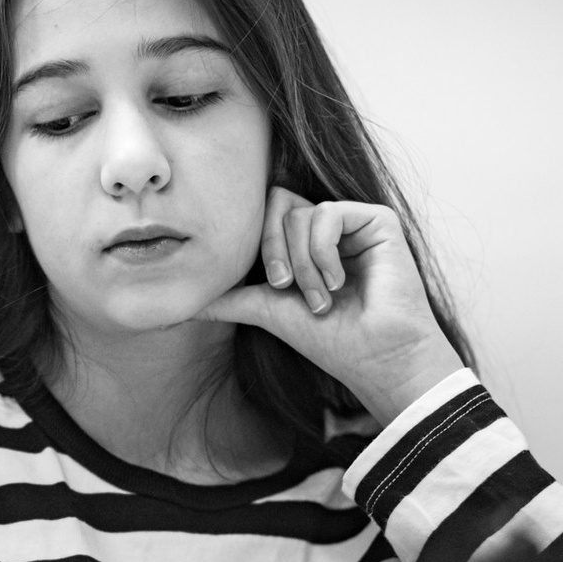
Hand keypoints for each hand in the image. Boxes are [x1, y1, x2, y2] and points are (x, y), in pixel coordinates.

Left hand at [196, 187, 463, 426]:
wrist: (378, 359)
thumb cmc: (333, 342)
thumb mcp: (270, 313)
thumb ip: (232, 299)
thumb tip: (184, 305)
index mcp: (303, 246)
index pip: (264, 215)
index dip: (259, 246)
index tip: (274, 287)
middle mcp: (327, 230)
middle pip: (276, 203)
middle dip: (273, 249)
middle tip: (286, 288)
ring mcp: (352, 223)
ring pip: (298, 212)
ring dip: (302, 263)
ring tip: (322, 299)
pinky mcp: (376, 220)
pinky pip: (328, 212)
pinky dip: (323, 250)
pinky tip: (339, 281)